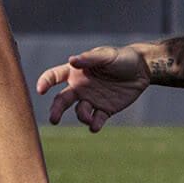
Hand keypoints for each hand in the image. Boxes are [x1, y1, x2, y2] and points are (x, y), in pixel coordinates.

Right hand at [37, 44, 151, 130]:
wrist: (142, 70)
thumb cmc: (121, 58)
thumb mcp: (106, 56)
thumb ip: (89, 59)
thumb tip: (71, 60)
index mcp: (76, 72)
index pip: (54, 76)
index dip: (45, 82)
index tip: (41, 90)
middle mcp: (80, 87)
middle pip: (62, 100)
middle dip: (56, 110)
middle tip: (54, 119)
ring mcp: (92, 100)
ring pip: (79, 112)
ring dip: (81, 116)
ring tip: (88, 118)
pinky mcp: (105, 110)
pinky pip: (96, 120)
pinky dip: (94, 125)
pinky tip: (95, 126)